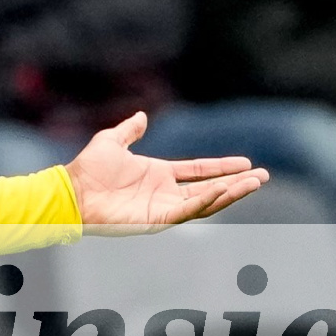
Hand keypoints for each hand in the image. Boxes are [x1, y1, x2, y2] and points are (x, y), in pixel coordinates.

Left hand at [64, 111, 268, 233]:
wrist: (72, 192)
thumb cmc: (88, 170)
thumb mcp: (111, 142)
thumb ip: (129, 131)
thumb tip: (140, 115)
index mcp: (159, 174)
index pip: (199, 170)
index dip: (222, 167)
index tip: (247, 163)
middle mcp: (165, 192)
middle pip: (210, 188)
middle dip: (237, 183)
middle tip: (263, 176)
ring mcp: (163, 207)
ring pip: (206, 202)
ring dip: (231, 193)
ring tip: (255, 183)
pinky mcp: (157, 219)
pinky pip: (188, 211)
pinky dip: (207, 201)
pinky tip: (224, 190)